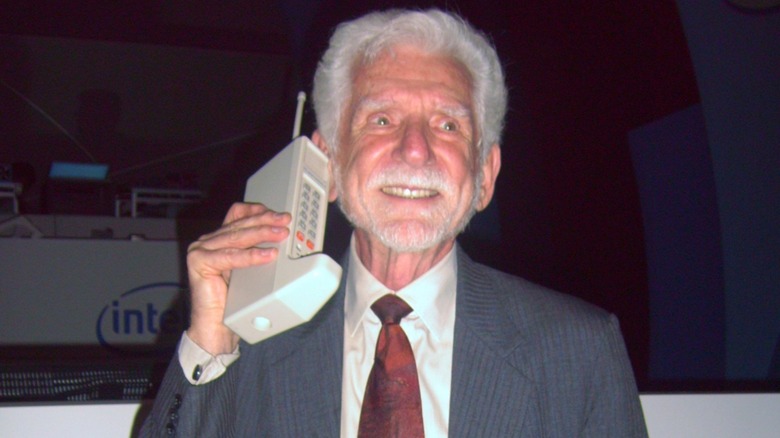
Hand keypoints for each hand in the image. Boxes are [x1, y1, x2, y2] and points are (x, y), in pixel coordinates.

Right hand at [185, 202, 290, 354]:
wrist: (216, 326)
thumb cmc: (233, 300)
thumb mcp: (249, 268)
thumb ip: (256, 250)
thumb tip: (281, 235)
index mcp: (218, 239)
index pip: (237, 214)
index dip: (256, 210)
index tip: (277, 214)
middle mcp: (207, 241)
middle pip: (240, 224)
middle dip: (266, 222)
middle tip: (285, 222)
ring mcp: (200, 250)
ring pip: (237, 238)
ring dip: (262, 234)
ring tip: (281, 235)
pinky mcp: (199, 262)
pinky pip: (230, 256)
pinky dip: (251, 256)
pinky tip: (267, 255)